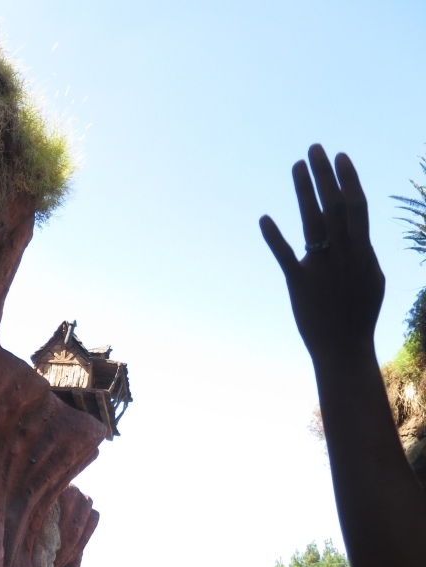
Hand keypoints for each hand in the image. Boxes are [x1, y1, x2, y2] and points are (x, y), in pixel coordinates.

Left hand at [260, 145, 384, 368]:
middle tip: (314, 148)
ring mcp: (322, 267)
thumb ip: (366, 254)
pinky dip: (274, 237)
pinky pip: (286, 256)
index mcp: (362, 250)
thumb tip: (362, 237)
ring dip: (304, 190)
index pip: (356, 205)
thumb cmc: (359, 315)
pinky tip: (264, 218)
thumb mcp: (372, 279)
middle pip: (334, 204)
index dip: (348, 178)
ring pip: (312, 221)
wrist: (344, 347)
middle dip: (324, 174)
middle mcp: (343, 253)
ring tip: (296, 165)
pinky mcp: (300, 283)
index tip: (339, 157)